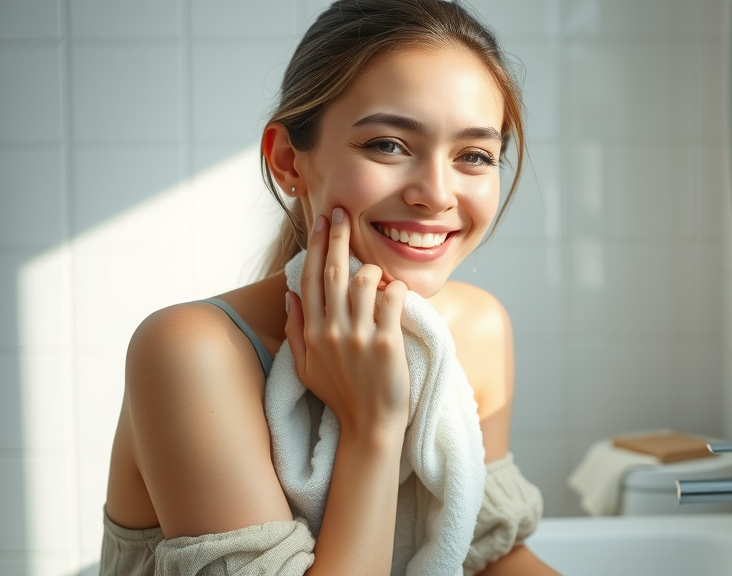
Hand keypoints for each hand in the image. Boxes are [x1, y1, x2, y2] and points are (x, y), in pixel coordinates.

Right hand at [284, 207, 410, 434]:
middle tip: (343, 212)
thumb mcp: (306, 367)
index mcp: (312, 332)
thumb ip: (297, 331)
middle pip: (333, 271)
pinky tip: (398, 291)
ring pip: (363, 282)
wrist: (368, 427)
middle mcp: (332, 331)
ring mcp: (359, 337)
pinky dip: (396, 289)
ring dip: (373, 269)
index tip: (320, 221)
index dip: (315, 246)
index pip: (310, 278)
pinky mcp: (386, 344)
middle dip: (338, 237)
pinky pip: (392, 300)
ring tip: (378, 273)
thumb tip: (291, 295)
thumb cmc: (340, 397)